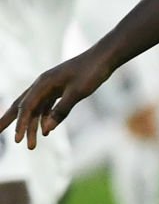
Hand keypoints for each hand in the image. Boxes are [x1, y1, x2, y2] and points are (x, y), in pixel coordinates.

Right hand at [2, 50, 116, 149]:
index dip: (21, 124)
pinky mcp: (60, 89)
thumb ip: (62, 110)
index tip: (18, 140)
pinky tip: (45, 131)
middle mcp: (43, 84)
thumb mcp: (77, 92)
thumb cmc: (91, 72)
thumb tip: (46, 129)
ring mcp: (50, 86)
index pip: (27, 107)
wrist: (104, 57)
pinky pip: (47, 106)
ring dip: (33, 126)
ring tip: (31, 146)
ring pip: (36, 109)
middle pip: (21, 105)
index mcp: (43, 83)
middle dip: (9, 120)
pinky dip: (45, 118)